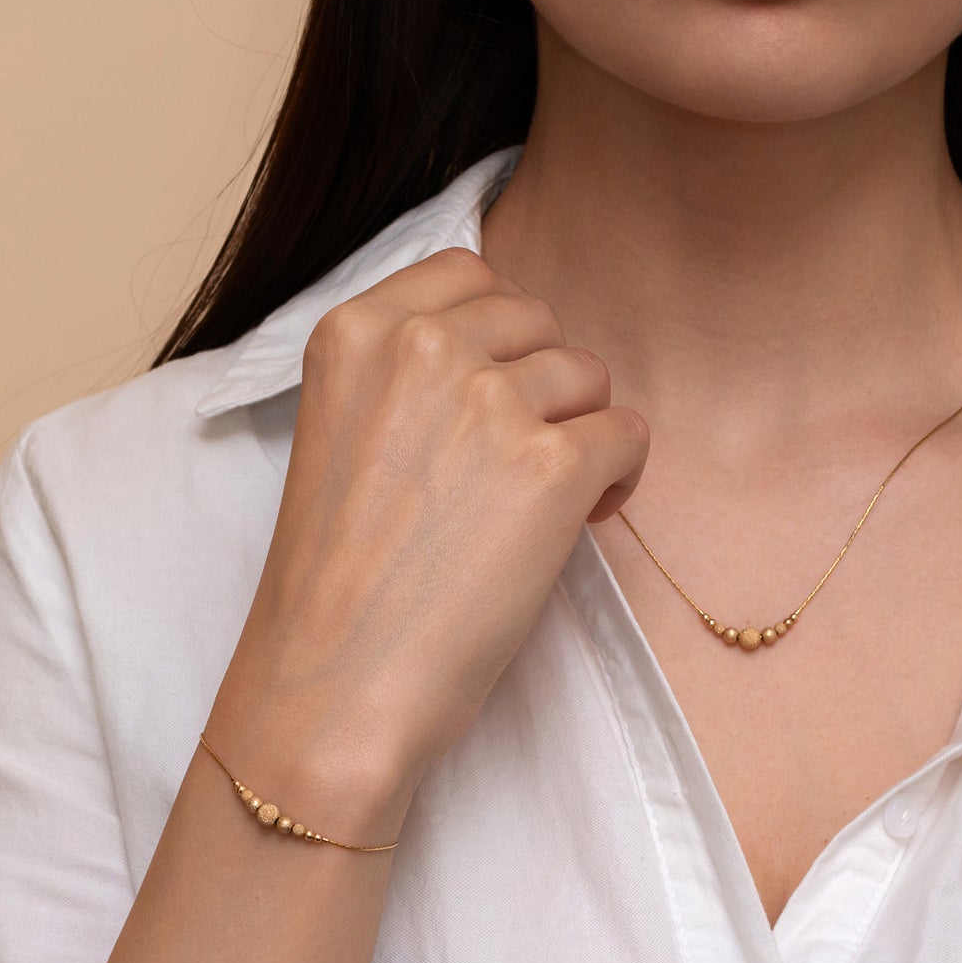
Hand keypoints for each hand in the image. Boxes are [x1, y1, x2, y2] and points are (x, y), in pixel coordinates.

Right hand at [210, 247, 649, 817]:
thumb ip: (407, 375)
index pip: (469, 274)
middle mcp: (423, 348)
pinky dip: (621, 474)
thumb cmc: (337, 582)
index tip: (495, 394)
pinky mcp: (550, 466)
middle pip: (538, 320)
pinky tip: (586, 518)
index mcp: (357, 332)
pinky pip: (628, 433)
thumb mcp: (342, 435)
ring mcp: (488, 402)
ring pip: (590, 374)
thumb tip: (513, 357)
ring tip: (550, 498)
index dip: (499, 337)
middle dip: (544, 383)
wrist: (333, 687)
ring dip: (582, 430)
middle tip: (524, 457)